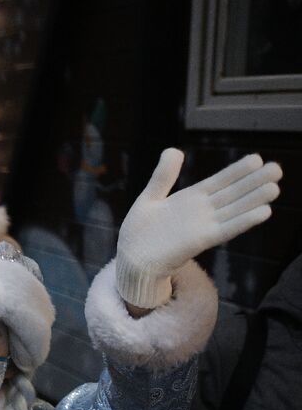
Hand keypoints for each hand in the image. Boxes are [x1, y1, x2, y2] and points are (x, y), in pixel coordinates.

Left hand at [116, 149, 280, 307]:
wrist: (131, 259)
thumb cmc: (139, 232)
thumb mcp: (150, 197)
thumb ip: (163, 176)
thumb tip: (174, 150)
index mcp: (191, 198)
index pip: (220, 181)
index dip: (237, 171)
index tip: (256, 158)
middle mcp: (202, 211)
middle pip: (233, 193)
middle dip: (254, 181)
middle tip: (277, 169)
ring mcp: (203, 226)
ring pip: (234, 210)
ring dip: (254, 200)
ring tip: (275, 188)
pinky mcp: (200, 241)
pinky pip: (226, 229)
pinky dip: (243, 221)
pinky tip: (262, 212)